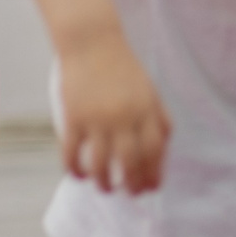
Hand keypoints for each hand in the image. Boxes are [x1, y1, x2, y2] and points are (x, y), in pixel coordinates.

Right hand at [57, 32, 171, 193]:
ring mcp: (97, 118)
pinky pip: (72, 151)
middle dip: (133, 184)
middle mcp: (123, 116)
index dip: (155, 172)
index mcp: (145, 109)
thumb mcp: (149, 89)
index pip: (155, 150)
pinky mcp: (73, 116)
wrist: (91, 41)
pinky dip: (75, 168)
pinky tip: (78, 176)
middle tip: (131, 194)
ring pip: (101, 163)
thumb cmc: (121, 66)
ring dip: (103, 182)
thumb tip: (163, 146)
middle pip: (130, 161)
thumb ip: (159, 116)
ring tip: (105, 188)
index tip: (152, 187)